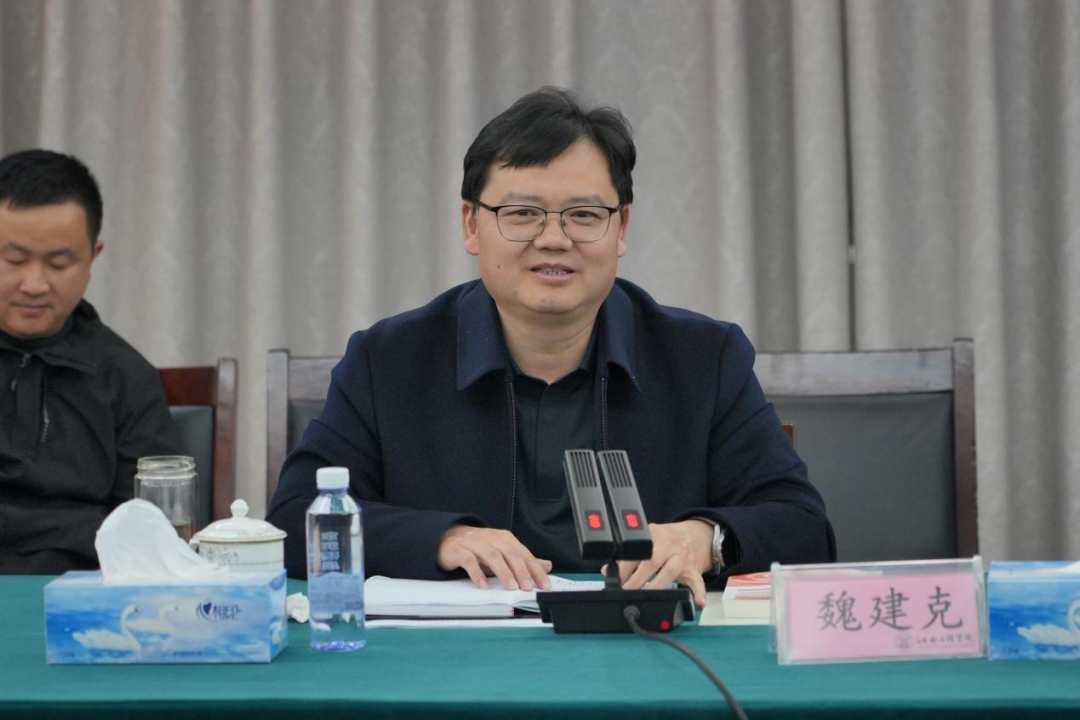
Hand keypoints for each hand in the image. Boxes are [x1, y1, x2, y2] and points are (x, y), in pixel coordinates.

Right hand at [437, 525, 552, 590]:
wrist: (448, 537)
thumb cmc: (479, 548)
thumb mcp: (503, 553)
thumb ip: (524, 560)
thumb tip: (547, 566)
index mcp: (504, 538)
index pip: (523, 553)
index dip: (535, 569)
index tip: (543, 585)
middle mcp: (491, 538)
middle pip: (510, 553)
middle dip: (521, 571)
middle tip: (527, 587)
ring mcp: (475, 543)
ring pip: (492, 556)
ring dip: (503, 572)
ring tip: (511, 587)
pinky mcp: (459, 550)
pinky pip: (469, 561)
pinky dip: (477, 574)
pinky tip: (484, 586)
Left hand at [605, 519, 713, 607]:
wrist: (693, 535)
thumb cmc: (665, 540)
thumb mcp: (647, 541)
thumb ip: (628, 555)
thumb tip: (608, 570)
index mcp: (654, 534)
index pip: (637, 550)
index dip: (624, 566)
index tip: (616, 579)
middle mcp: (669, 544)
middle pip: (652, 560)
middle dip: (637, 578)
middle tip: (627, 590)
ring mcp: (682, 557)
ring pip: (671, 571)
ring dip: (657, 585)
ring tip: (645, 595)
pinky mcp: (693, 569)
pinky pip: (697, 581)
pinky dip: (698, 592)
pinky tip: (698, 602)